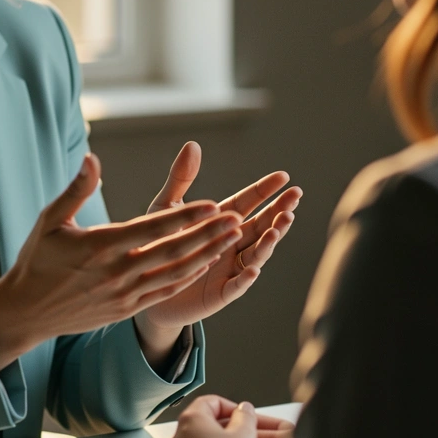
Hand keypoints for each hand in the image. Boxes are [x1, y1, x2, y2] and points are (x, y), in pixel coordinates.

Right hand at [0, 154, 243, 370]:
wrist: (26, 312)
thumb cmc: (36, 260)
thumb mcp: (50, 219)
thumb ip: (77, 189)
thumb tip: (92, 159)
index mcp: (101, 246)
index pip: (153, 228)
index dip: (186, 216)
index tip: (213, 203)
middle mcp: (118, 272)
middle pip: (174, 251)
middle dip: (209, 234)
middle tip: (238, 218)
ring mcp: (125, 294)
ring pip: (176, 273)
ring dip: (208, 254)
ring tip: (233, 238)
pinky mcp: (126, 310)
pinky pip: (165, 291)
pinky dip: (188, 277)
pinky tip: (205, 263)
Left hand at [135, 143, 300, 344]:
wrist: (144, 284)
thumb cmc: (158, 242)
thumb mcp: (166, 207)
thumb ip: (181, 178)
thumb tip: (193, 144)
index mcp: (221, 220)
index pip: (249, 202)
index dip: (266, 190)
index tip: (284, 177)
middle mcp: (231, 243)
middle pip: (261, 226)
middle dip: (278, 212)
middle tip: (293, 199)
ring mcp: (229, 268)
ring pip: (256, 254)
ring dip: (268, 242)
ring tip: (277, 228)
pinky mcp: (220, 293)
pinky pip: (236, 286)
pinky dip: (246, 278)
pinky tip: (253, 269)